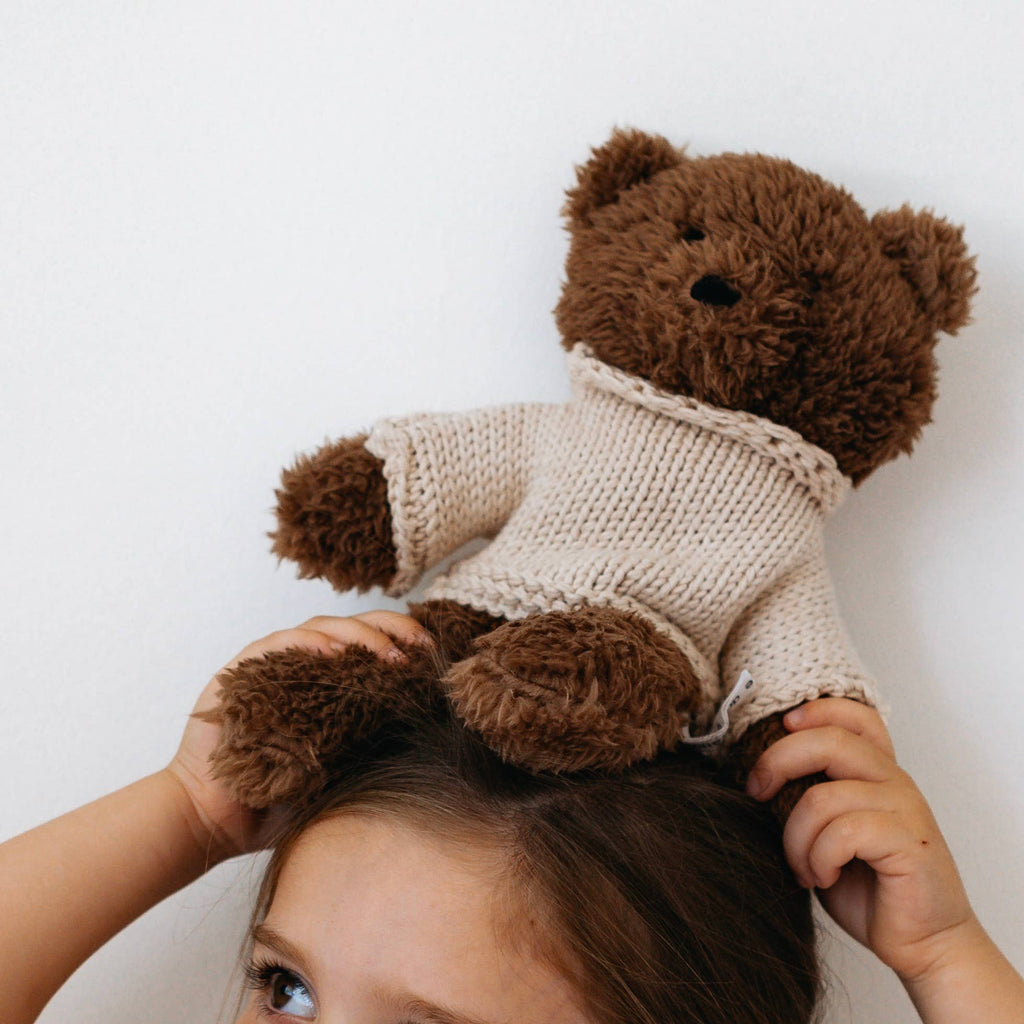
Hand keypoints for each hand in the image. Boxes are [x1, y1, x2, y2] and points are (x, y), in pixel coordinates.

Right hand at [165, 611, 431, 861]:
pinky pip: (276, 646)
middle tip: (417, 647)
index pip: (368, 644)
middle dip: (388, 630)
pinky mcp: (237, 673)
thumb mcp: (338, 770)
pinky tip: (331, 653)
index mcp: (323, 680)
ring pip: (319, 628)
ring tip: (385, 653)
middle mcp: (297, 664)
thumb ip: (369, 745)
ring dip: (356, 635)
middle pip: (350, 626)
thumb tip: (428, 732)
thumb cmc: (277, 800)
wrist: (213, 822)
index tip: (433, 654)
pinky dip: (307, 644)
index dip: (402, 640)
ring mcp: (266, 664)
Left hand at [745, 698, 977, 982]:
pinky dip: (818, 858)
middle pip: (829, 741)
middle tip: (756, 793)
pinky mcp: (910, 842)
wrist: (925, 944)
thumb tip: (756, 776)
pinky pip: (843, 833)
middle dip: (777, 761)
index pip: (856, 715)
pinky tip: (823, 877)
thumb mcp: (828, 832)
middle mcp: (894, 780)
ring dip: (795, 837)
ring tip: (801, 867)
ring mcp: (905, 809)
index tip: (783, 724)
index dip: (818, 709)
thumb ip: (808, 798)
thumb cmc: (868, 888)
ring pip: (823, 797)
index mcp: (877, 771)